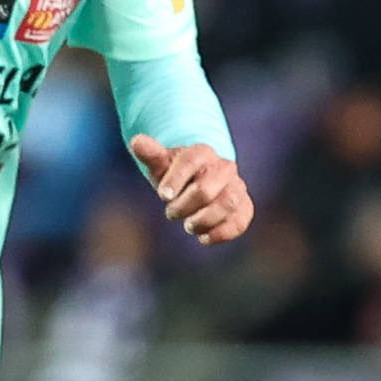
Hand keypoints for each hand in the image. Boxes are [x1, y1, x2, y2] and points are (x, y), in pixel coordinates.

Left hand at [128, 134, 255, 244]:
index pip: (190, 160)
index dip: (175, 179)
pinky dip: (222, 233)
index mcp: (203, 153)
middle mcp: (224, 168)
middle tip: (171, 213)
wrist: (201, 182)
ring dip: (204, 220)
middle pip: (206, 190)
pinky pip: (241, 221)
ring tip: (189, 226)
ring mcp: (237, 187)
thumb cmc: (177, 175)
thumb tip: (136, 141)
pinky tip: (204, 238)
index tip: (162, 196)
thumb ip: (151, 154)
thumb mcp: (162, 165)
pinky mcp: (244, 207)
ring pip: (228, 204)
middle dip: (184, 206)